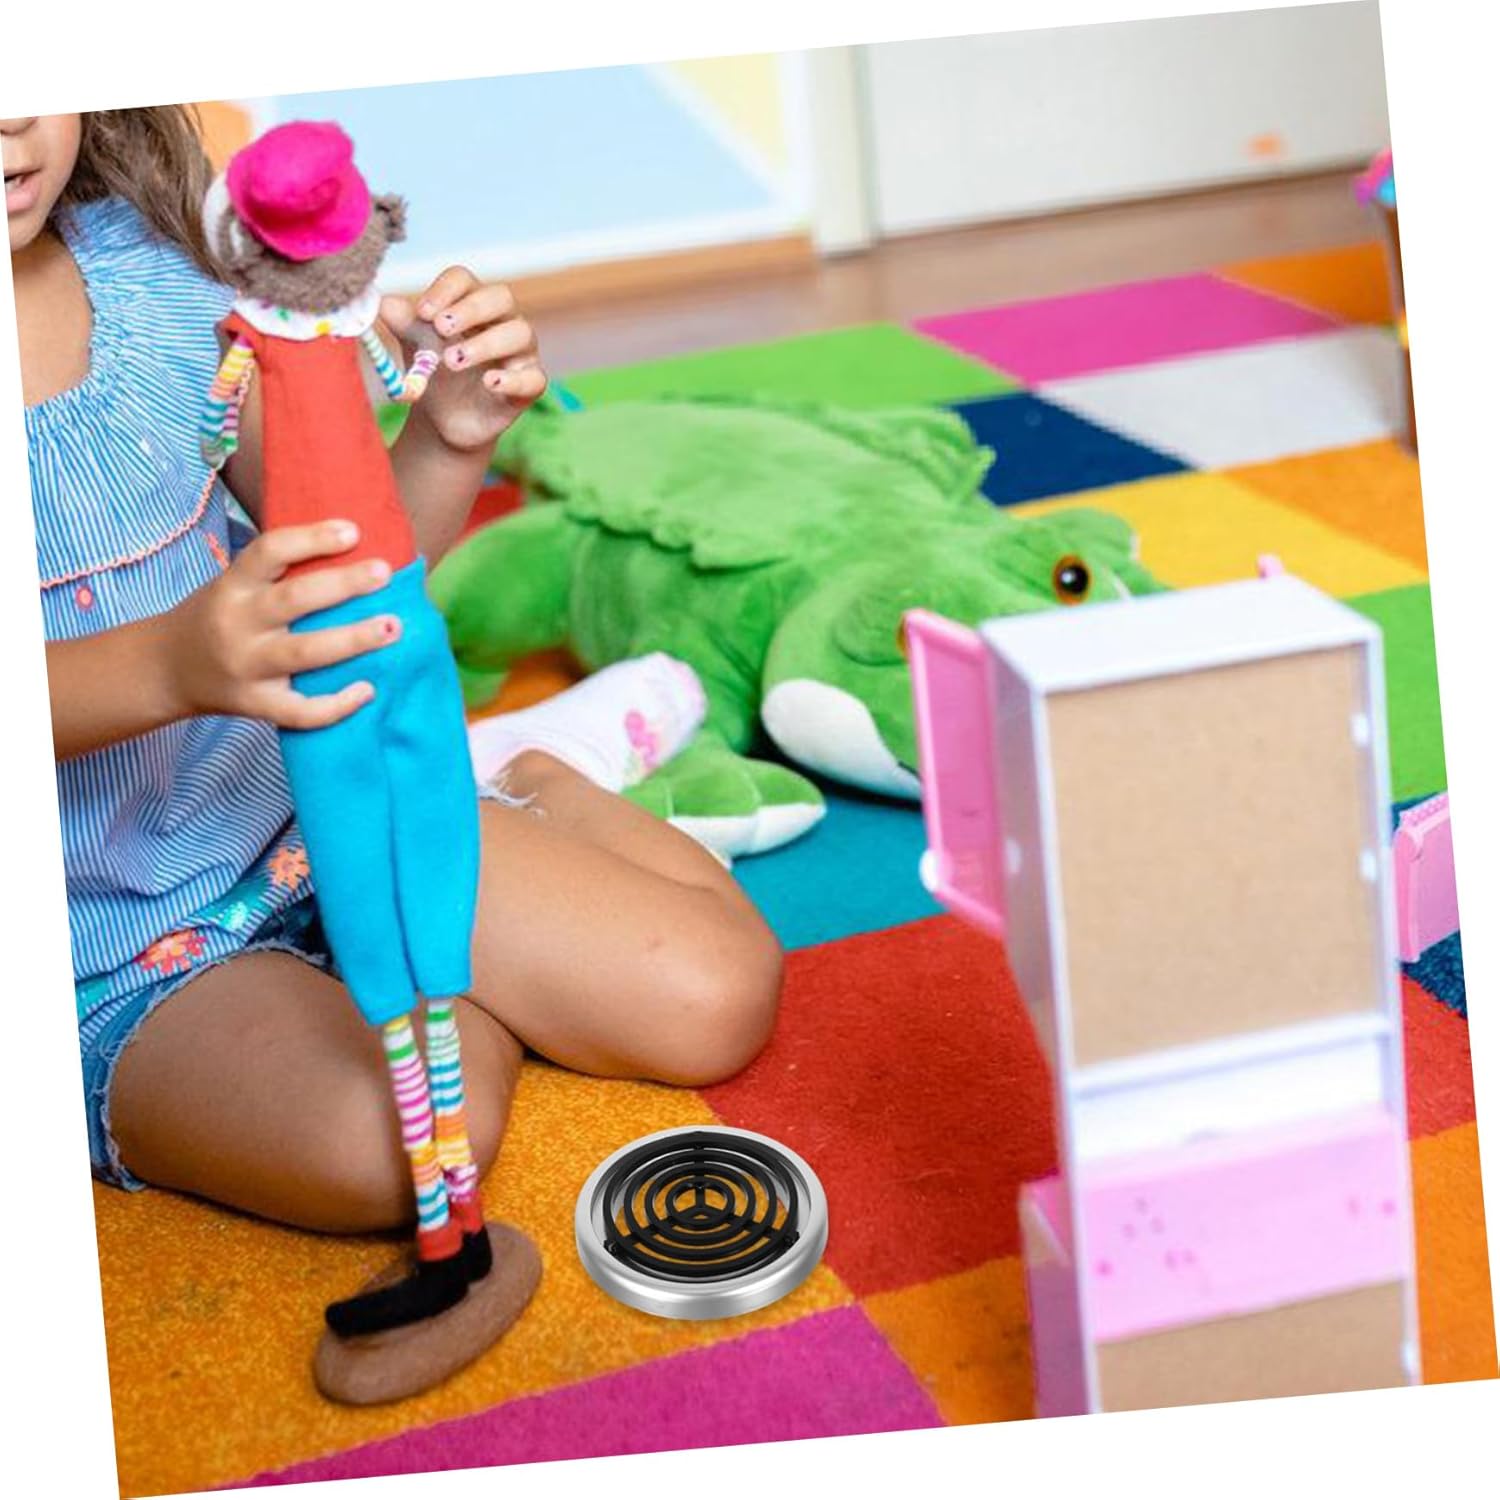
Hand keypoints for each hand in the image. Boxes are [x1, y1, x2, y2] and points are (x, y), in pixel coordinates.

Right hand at [165, 522, 400, 729]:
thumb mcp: (234, 585)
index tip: (353, 531)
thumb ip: (280, 573)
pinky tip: (368, 690)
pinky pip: (300, 710)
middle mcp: (238, 623)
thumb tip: (356, 550)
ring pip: (304, 653)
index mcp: (234, 585)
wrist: (166, 670)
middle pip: (294, 599)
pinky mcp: (256, 704)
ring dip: (353, 639)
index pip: (269, 551)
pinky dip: (337, 704)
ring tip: (393, 627)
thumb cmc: (218, 617)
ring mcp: (246, 666)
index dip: (311, 538)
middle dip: (343, 584)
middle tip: (384, 573)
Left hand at [380, 268, 546, 454]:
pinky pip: (533, 378)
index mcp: (471, 303)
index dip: (445, 290)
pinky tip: (489, 383)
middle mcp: (502, 321)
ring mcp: (520, 353)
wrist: (443, 420)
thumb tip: (384, 303)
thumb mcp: (414, 345)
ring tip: (452, 361)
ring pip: (520, 333)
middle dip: (470, 310)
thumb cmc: (434, 372)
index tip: (422, 312)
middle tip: (440, 328)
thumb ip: (402, 324)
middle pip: (499, 298)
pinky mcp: (530, 385)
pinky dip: (512, 379)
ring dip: (485, 344)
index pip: (465, 280)